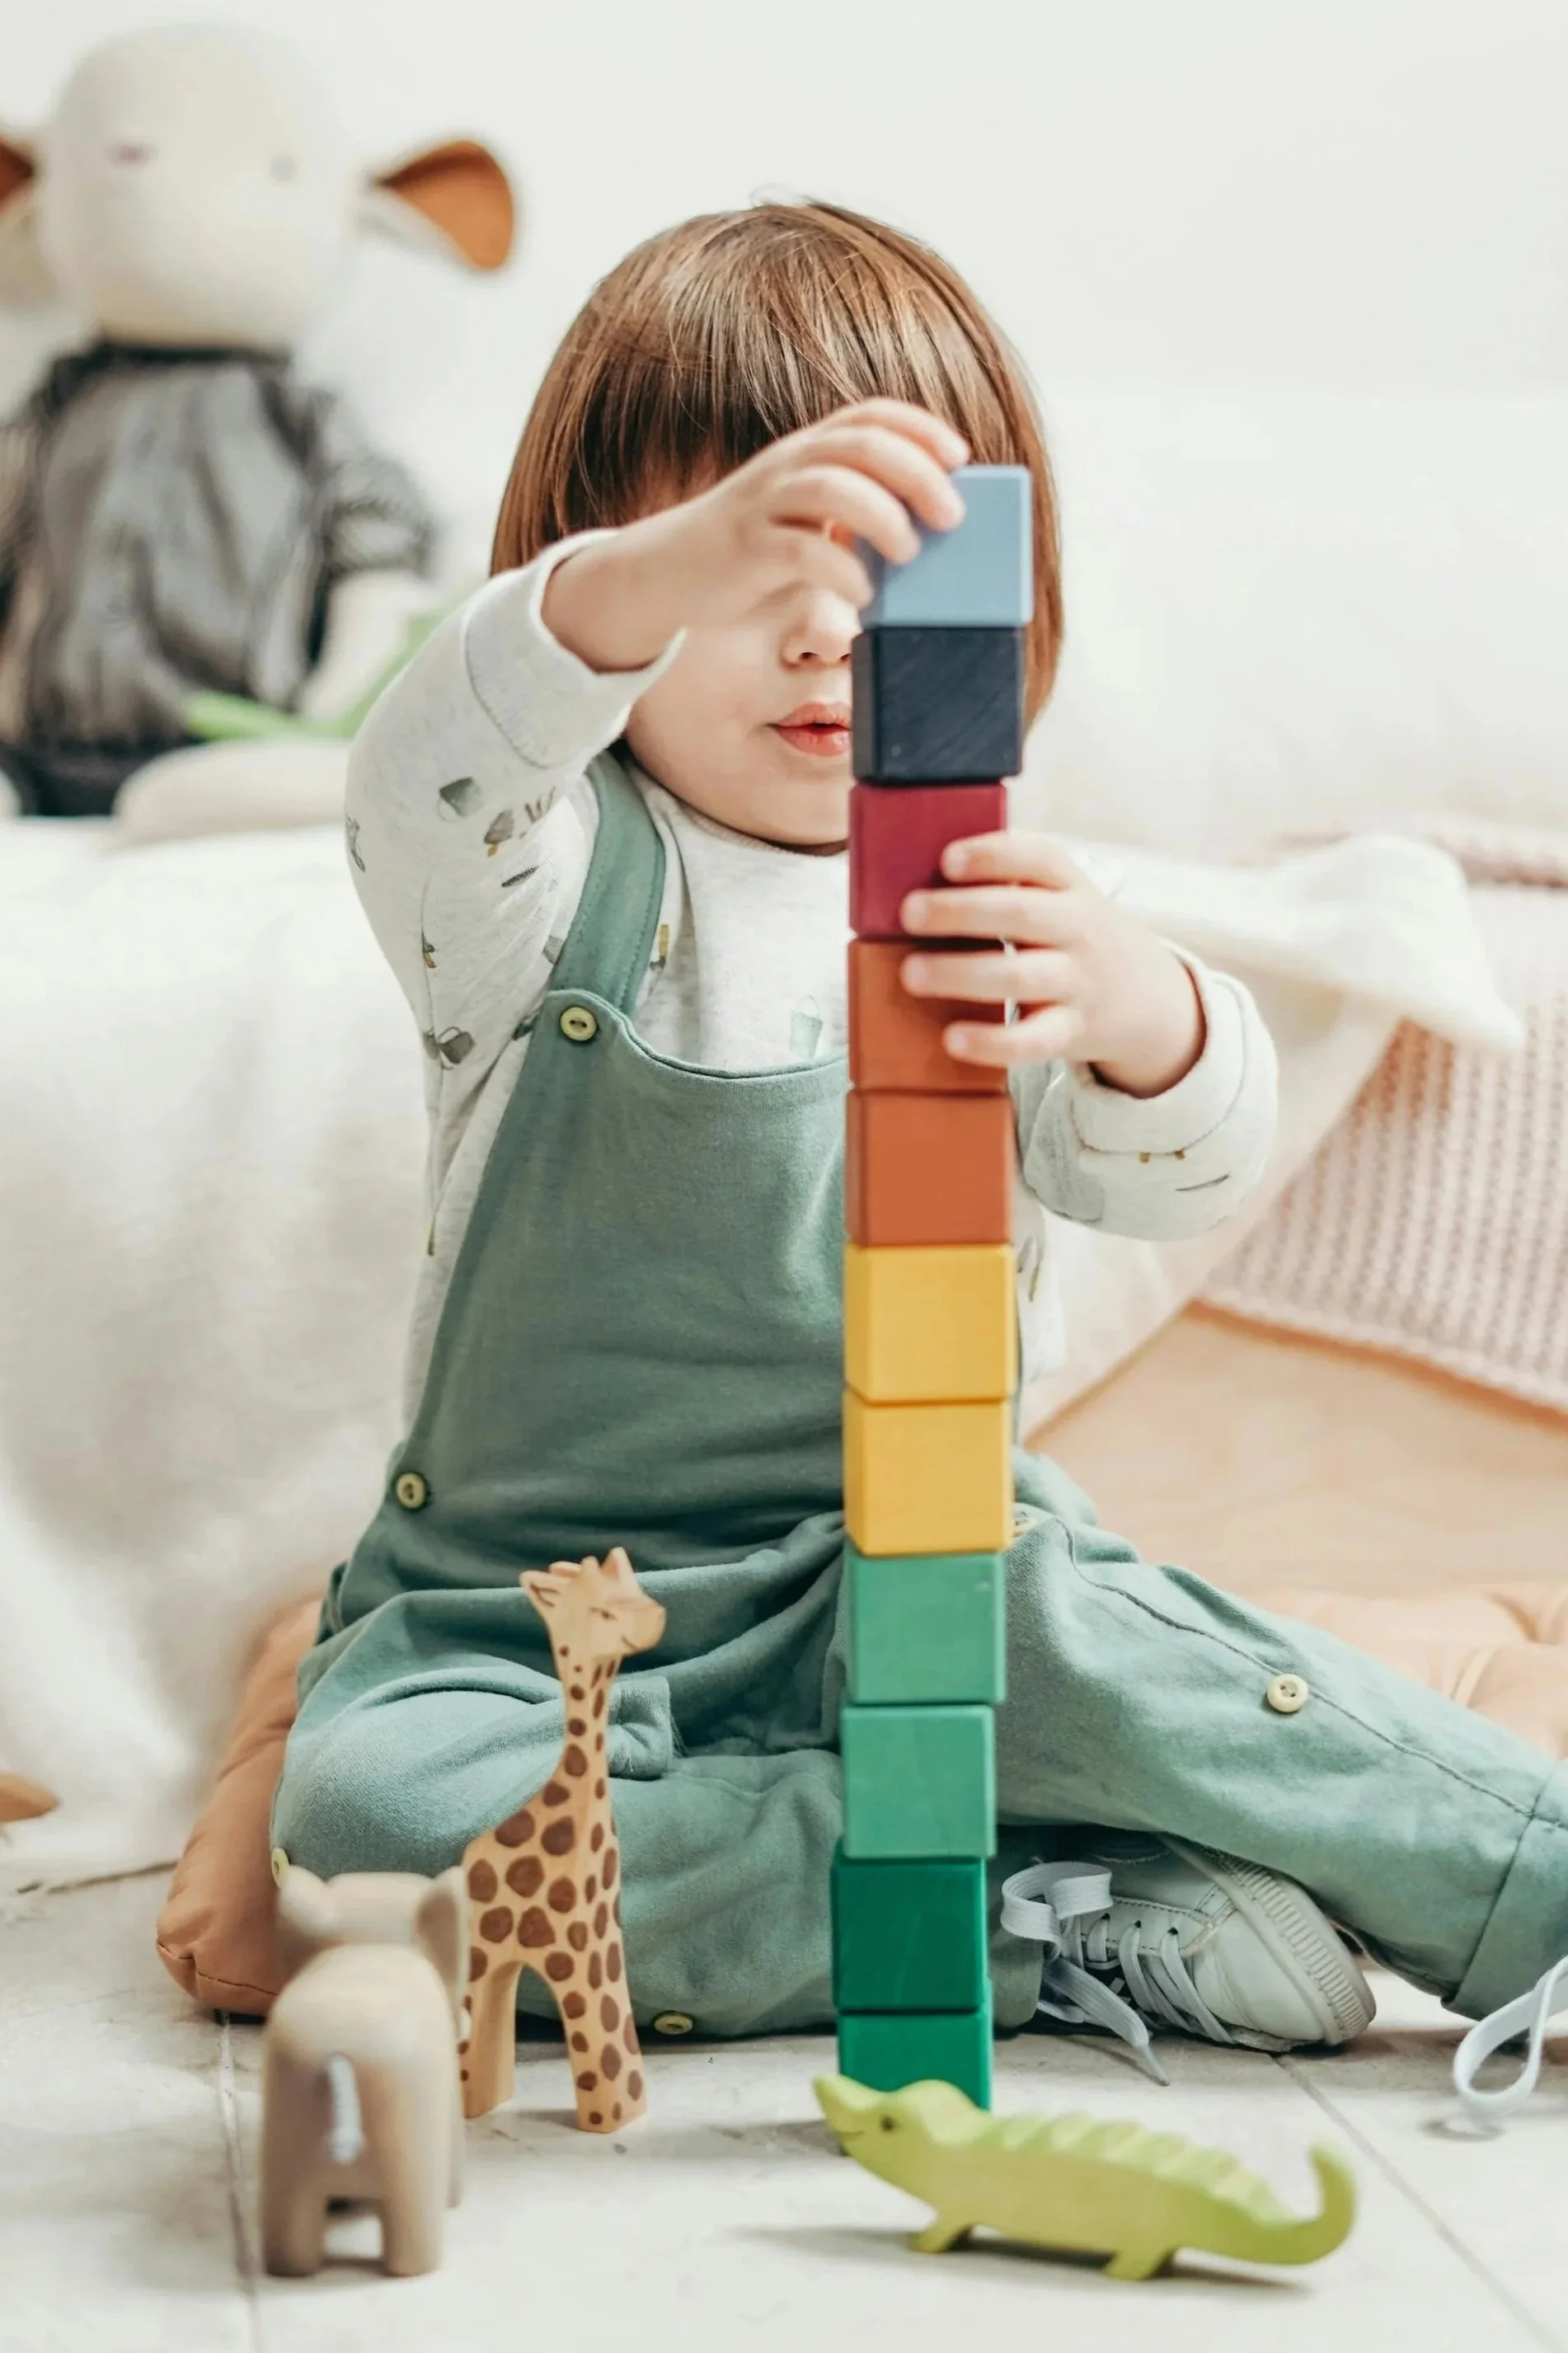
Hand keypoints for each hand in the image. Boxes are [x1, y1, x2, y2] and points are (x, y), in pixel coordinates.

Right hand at [541, 399, 967, 670]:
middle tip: (952, 517)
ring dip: (882, 516)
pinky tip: (863, 594)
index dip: (918, 428)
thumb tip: (924, 535)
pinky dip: (840, 569)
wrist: (666, 573)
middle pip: (859, 446)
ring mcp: (763, 506)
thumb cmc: (750, 552)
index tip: (960, 456)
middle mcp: (786, 467)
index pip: (868, 416)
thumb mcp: (802, 520)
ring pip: (830, 486)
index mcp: (805, 453)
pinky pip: (798, 549)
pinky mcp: (745, 549)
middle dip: (915, 474)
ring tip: (910, 553)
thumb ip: (850, 517)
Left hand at [899, 833, 1206, 1095]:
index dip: (993, 856)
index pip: (1040, 859)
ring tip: (911, 973)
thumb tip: (918, 875)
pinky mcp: (1071, 1031)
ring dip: (961, 973)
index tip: (947, 859)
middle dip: (962, 911)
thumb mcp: (1062, 899)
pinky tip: (953, 1038)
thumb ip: (1010, 884)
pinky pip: (1034, 1040)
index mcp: (1072, 887)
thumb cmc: (1075, 938)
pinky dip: (993, 1043)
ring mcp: (1078, 982)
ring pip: (1021, 976)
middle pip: (1023, 913)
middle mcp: (1079, 930)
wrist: (1146, 996)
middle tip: (909, 913)